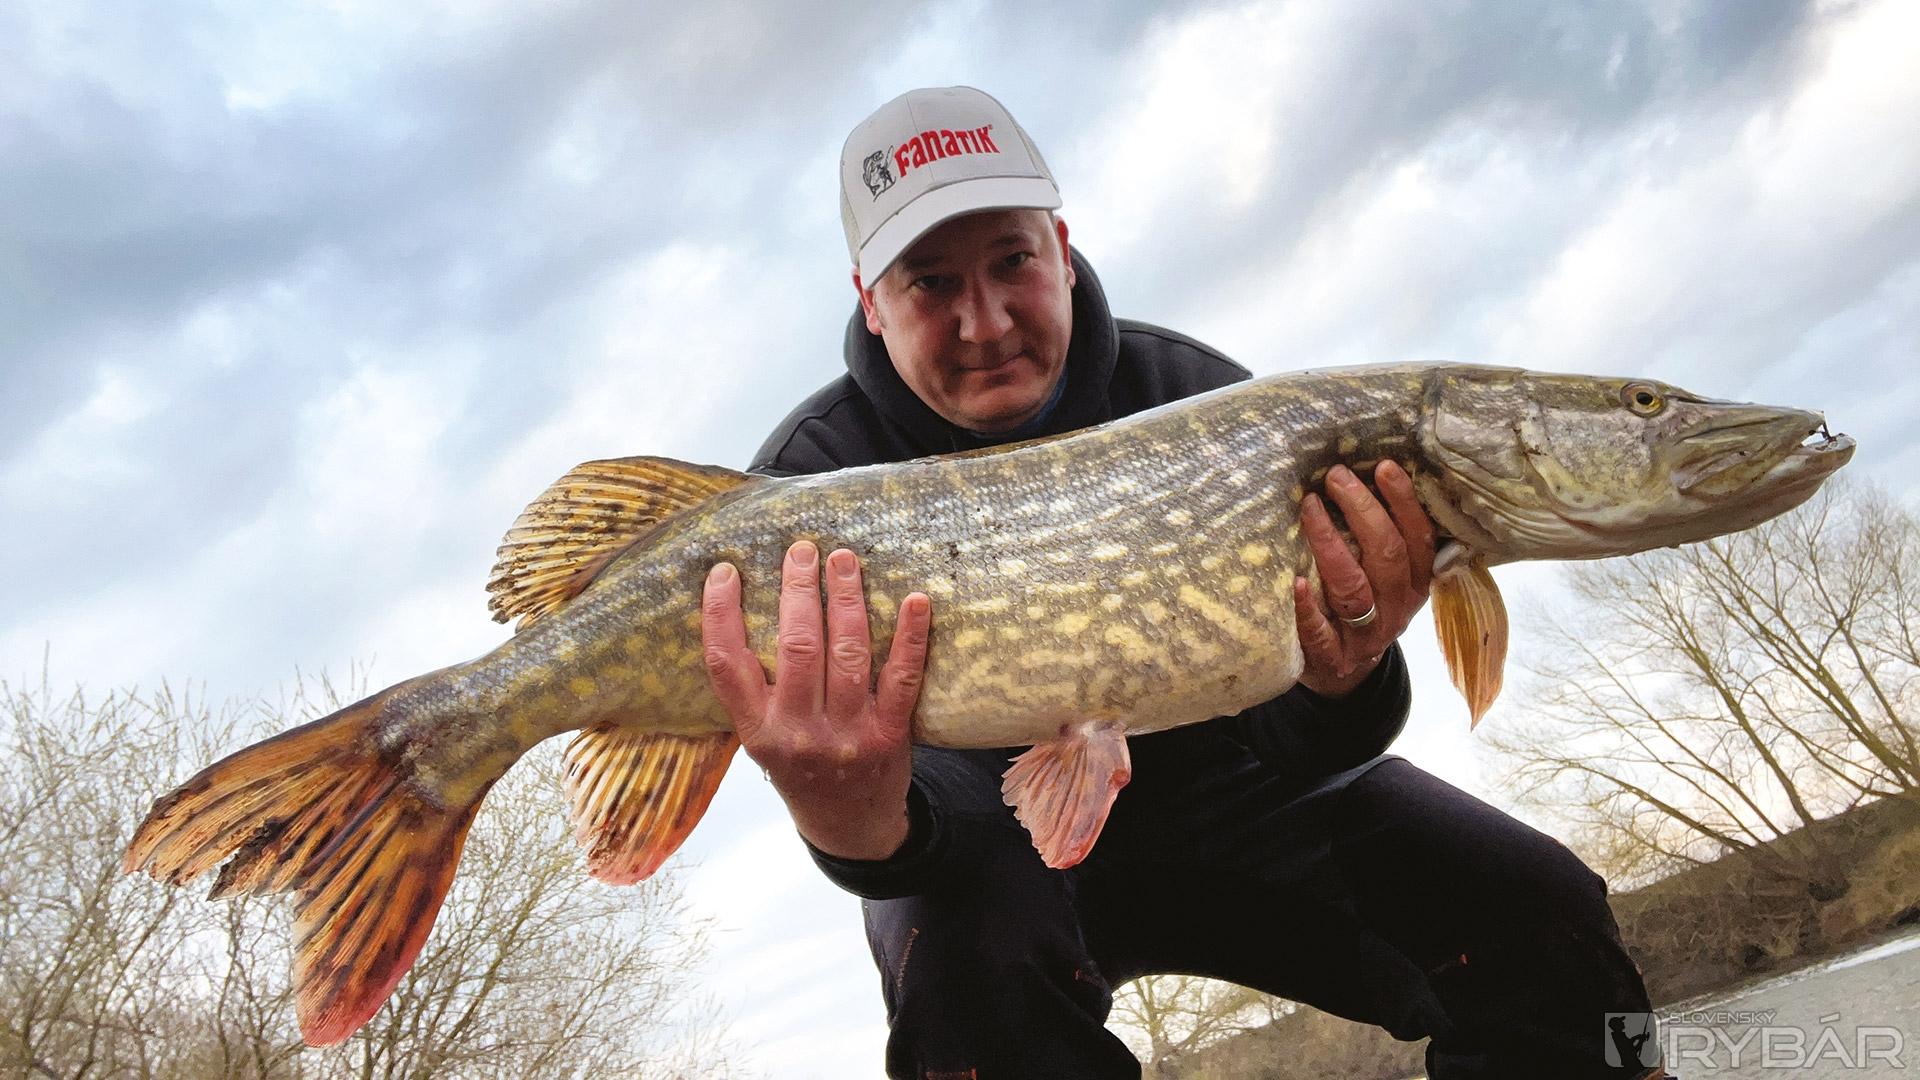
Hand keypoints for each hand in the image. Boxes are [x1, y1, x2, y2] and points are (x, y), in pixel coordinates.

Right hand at [702, 541, 932, 860]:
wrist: (850, 824)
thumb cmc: (801, 766)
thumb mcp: (762, 738)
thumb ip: (755, 686)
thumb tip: (746, 604)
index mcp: (757, 731)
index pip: (727, 665)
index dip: (721, 614)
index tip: (726, 571)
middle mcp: (799, 733)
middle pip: (797, 648)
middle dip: (799, 591)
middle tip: (802, 551)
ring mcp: (848, 734)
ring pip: (848, 654)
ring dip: (847, 599)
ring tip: (845, 560)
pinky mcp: (890, 734)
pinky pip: (902, 677)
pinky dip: (911, 636)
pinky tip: (915, 600)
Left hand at [1292, 460, 1434, 697]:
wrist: (1343, 671)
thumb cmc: (1362, 606)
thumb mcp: (1385, 577)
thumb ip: (1385, 538)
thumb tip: (1367, 475)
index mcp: (1416, 585)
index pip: (1419, 539)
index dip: (1404, 502)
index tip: (1382, 466)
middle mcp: (1396, 609)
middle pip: (1387, 557)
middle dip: (1364, 510)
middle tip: (1336, 476)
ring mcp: (1365, 637)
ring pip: (1354, 588)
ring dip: (1331, 543)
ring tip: (1310, 506)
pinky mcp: (1330, 657)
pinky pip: (1320, 633)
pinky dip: (1308, 607)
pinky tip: (1294, 581)